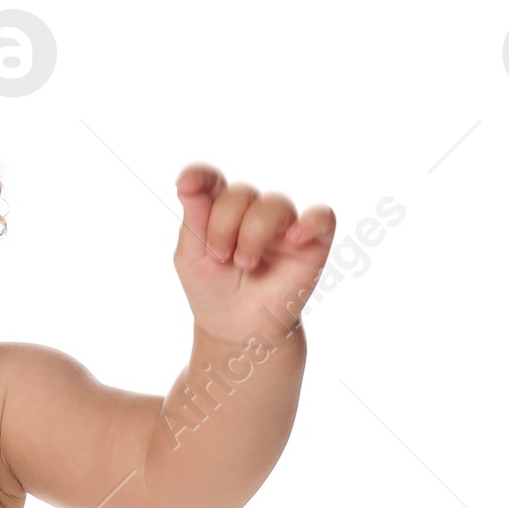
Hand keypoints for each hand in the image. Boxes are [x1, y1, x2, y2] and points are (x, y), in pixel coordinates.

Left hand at [172, 165, 333, 346]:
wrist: (238, 330)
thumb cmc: (213, 291)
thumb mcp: (191, 258)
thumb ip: (194, 220)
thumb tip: (187, 180)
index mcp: (220, 210)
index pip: (212, 182)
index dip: (201, 177)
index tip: (187, 184)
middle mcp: (253, 211)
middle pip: (240, 194)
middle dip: (224, 225)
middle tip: (221, 257)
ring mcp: (283, 225)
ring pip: (275, 205)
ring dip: (255, 234)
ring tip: (246, 264)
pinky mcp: (311, 242)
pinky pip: (321, 217)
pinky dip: (310, 223)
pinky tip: (294, 239)